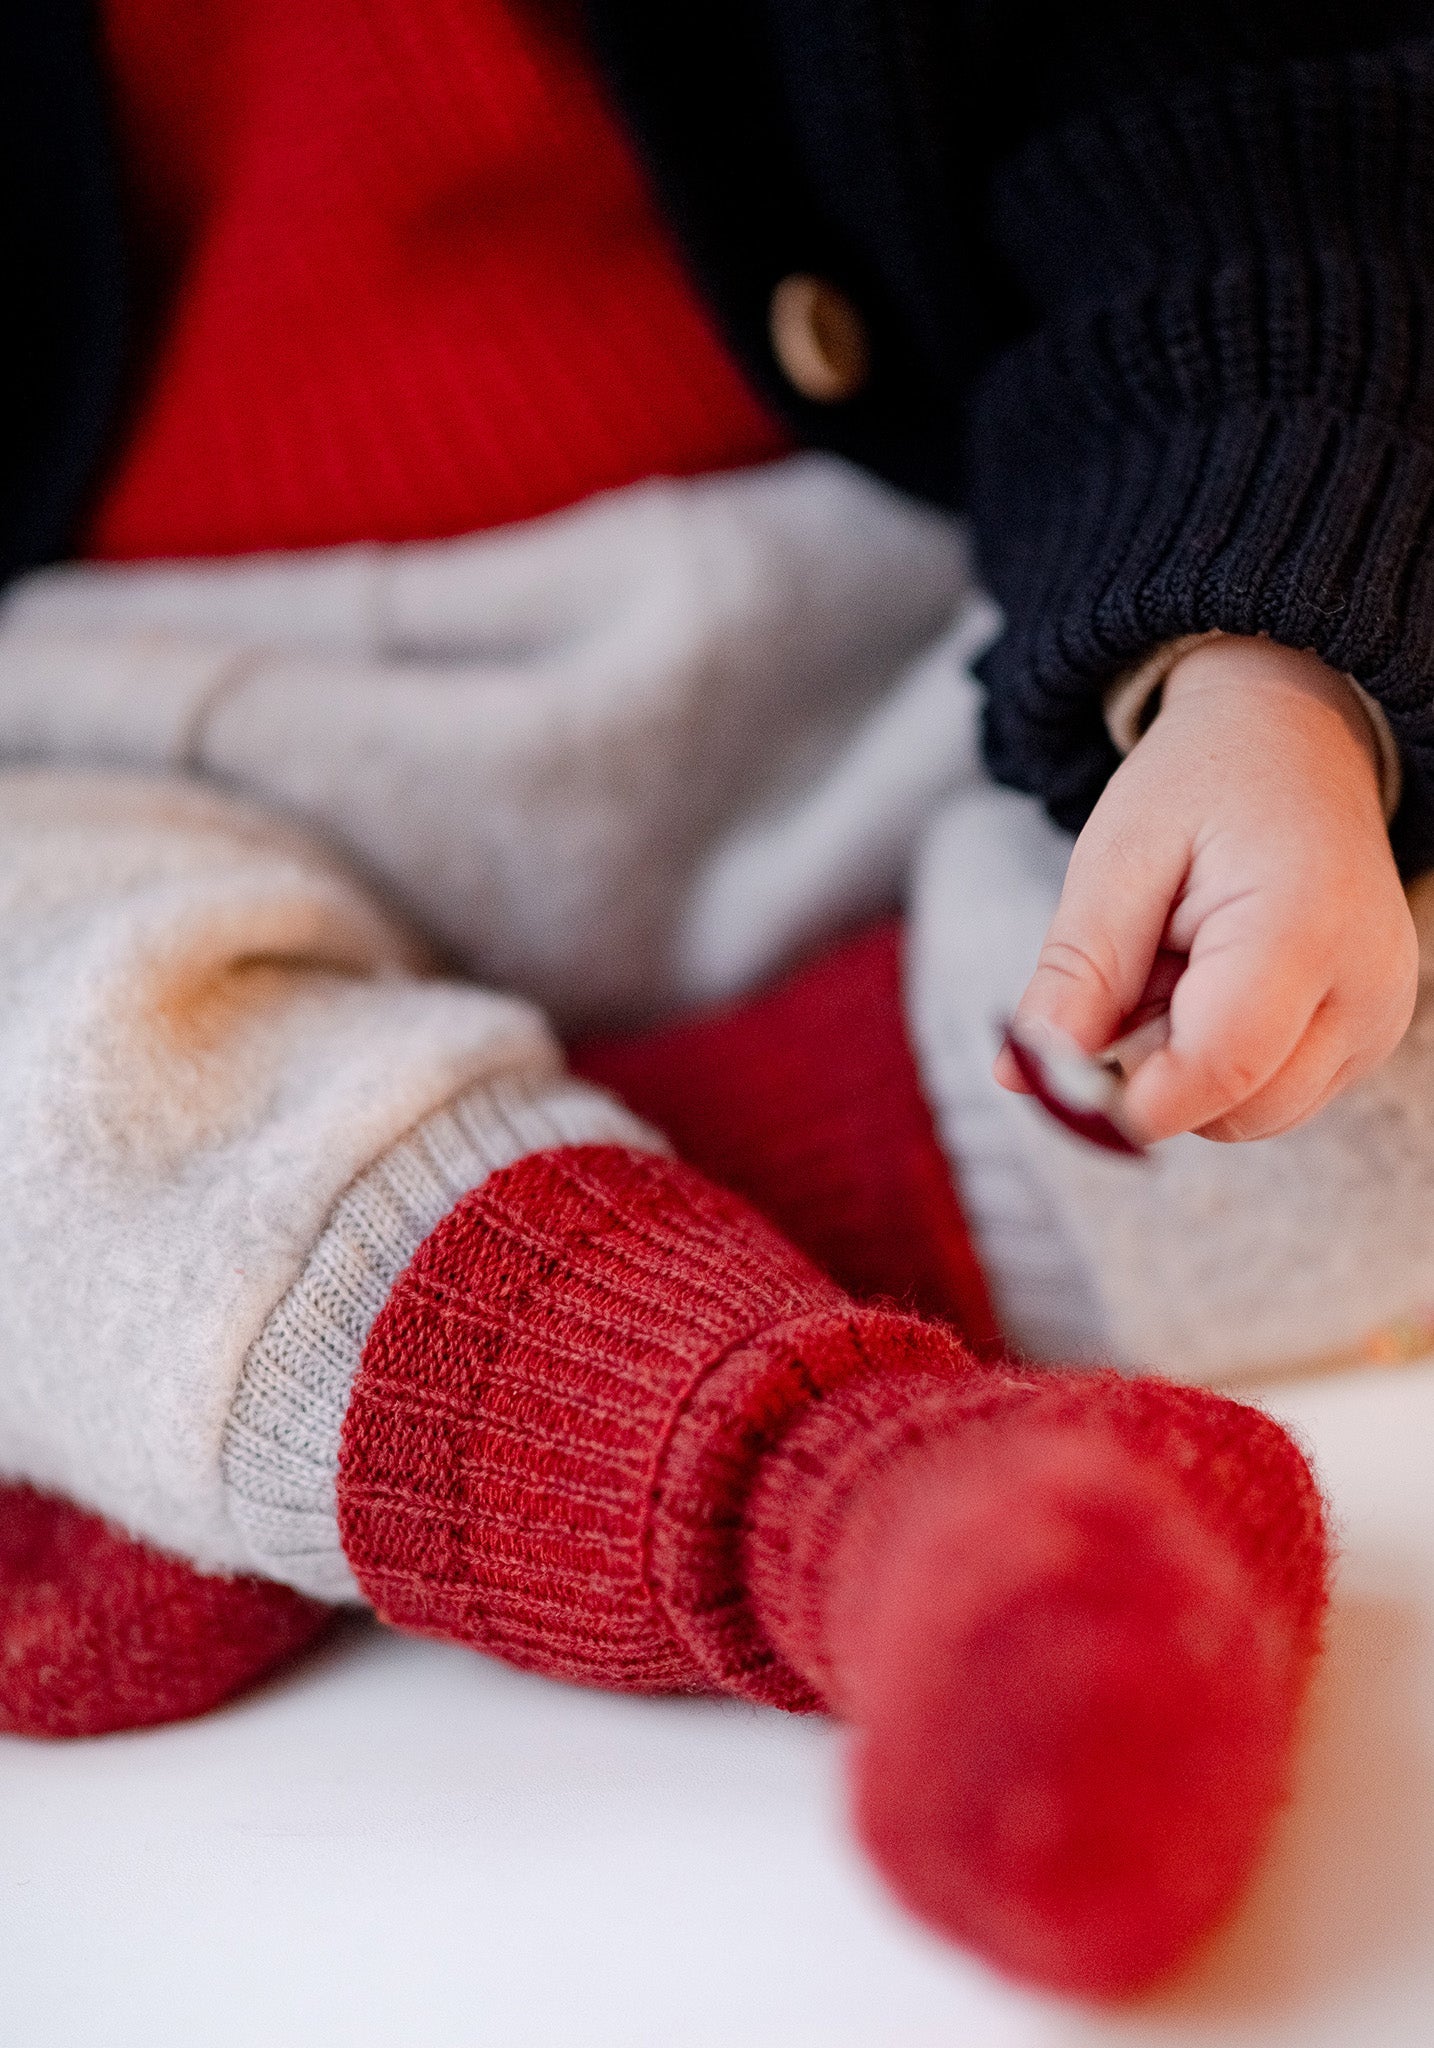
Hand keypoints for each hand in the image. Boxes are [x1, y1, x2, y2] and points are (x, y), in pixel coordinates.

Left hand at [994, 637, 1418, 1142]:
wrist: (1295, 739)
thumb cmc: (1204, 783)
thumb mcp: (1117, 856)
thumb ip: (1076, 972)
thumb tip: (1022, 1074)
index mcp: (1302, 927)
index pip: (1216, 1071)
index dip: (1125, 1102)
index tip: (1055, 1079)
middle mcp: (1365, 988)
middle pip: (1232, 1109)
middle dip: (1152, 1076)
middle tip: (1127, 978)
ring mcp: (1378, 1018)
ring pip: (1251, 1116)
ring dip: (1184, 1071)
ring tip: (1174, 970)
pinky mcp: (1370, 1036)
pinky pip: (1275, 1095)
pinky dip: (1220, 1065)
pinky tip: (1209, 987)